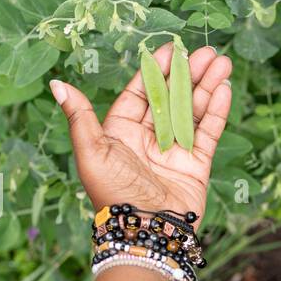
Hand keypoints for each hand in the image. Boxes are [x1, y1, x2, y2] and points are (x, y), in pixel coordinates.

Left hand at [50, 42, 232, 226]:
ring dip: (206, 86)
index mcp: (121, 133)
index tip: (174, 49)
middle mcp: (148, 139)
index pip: (141, 93)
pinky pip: (207, 133)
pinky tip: (223, 89)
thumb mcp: (91, 152)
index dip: (157, 70)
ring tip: (221, 62)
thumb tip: (57, 83)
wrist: (145, 232)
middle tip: (207, 51)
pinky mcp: (195, 165)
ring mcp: (174, 151)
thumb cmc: (112, 194)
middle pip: (171, 98)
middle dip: (189, 73)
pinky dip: (217, 111)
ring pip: (193, 111)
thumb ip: (79, 116)